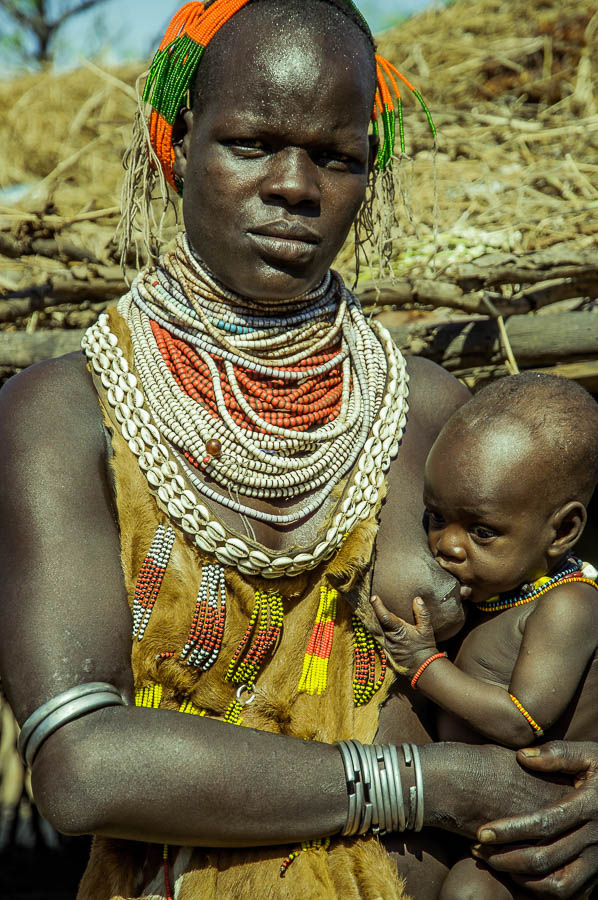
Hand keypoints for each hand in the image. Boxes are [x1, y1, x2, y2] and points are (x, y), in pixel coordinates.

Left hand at [370, 595, 437, 676]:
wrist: (422, 668)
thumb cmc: (424, 647)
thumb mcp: (426, 629)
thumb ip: (422, 613)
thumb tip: (417, 599)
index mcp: (398, 630)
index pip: (384, 616)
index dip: (378, 606)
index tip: (373, 597)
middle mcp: (389, 638)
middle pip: (376, 622)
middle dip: (372, 612)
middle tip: (369, 601)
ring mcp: (386, 645)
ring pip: (375, 631)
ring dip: (372, 621)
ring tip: (369, 610)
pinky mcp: (385, 651)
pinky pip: (378, 638)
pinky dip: (376, 631)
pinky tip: (374, 625)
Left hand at [473, 741, 597, 897]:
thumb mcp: (589, 755)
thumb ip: (558, 753)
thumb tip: (521, 756)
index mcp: (588, 806)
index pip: (544, 824)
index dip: (511, 830)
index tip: (482, 832)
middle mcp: (594, 838)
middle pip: (544, 858)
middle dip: (505, 857)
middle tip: (478, 848)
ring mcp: (597, 860)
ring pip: (556, 883)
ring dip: (520, 876)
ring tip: (493, 861)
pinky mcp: (597, 873)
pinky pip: (568, 892)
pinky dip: (540, 889)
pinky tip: (518, 873)